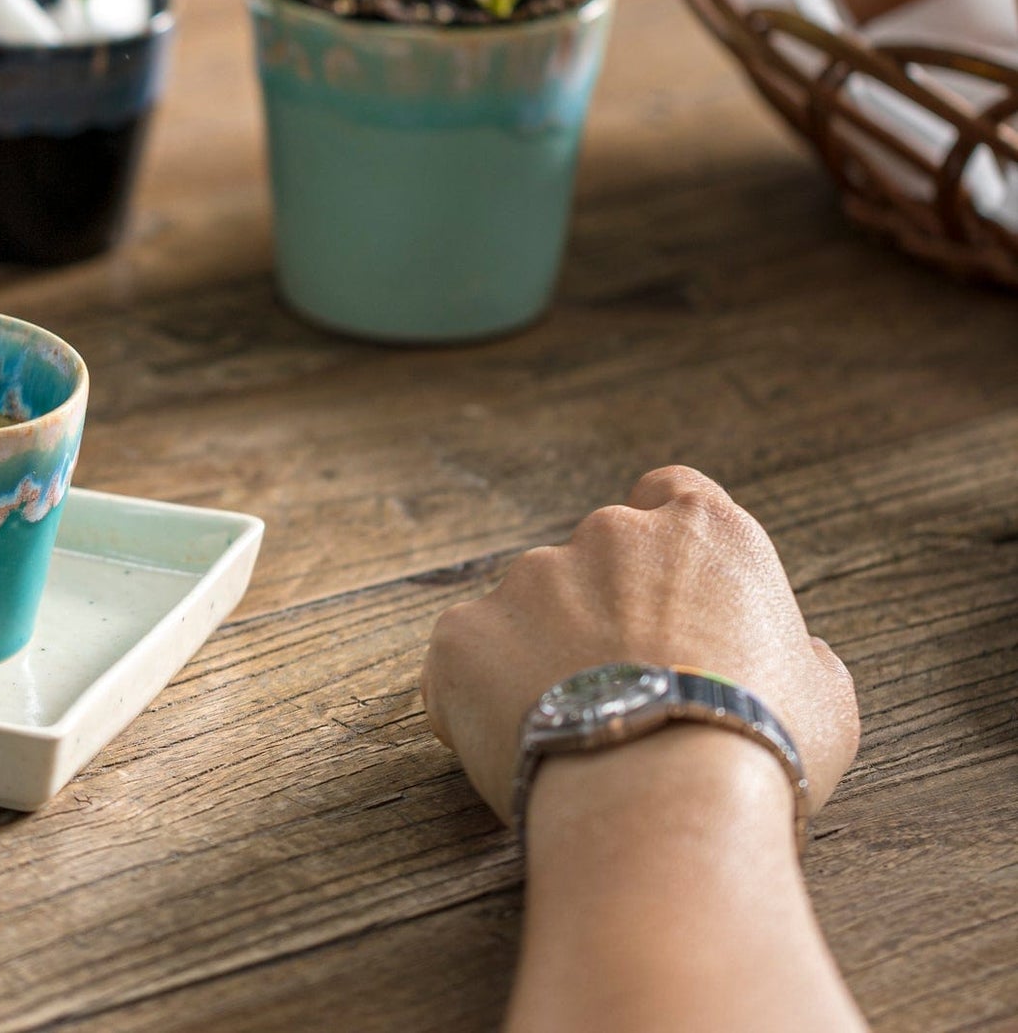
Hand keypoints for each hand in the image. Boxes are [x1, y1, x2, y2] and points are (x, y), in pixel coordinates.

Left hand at [421, 465, 858, 825]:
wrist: (663, 796)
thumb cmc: (760, 747)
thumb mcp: (825, 699)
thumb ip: (800, 656)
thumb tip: (799, 657)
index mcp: (701, 532)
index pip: (670, 494)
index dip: (665, 544)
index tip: (666, 596)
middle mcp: (607, 533)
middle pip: (594, 558)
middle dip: (601, 613)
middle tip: (624, 694)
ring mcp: (529, 577)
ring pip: (527, 611)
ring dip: (543, 657)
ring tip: (579, 738)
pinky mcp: (465, 631)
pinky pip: (468, 660)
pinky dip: (485, 697)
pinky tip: (521, 750)